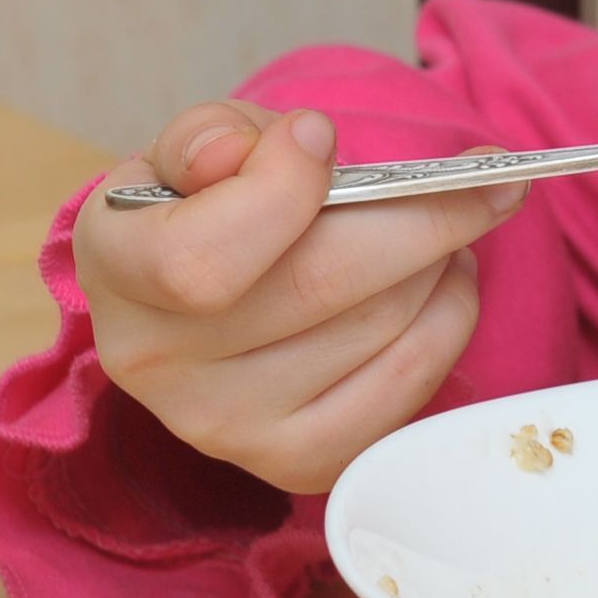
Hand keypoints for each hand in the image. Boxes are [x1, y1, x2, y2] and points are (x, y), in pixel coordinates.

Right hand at [69, 100, 519, 492]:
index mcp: (115, 268)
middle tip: (482, 179)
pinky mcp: (294, 462)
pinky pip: (404, 392)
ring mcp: (224, 428)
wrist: (199, 290)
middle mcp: (156, 362)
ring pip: (378, 329)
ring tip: (452, 224)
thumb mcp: (194, 148)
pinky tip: (445, 283)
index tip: (323, 137)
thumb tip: (283, 146)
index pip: (201, 259)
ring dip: (442, 263)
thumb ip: (217, 134)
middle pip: (320, 287)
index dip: (280, 191)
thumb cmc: (205, 203)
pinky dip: (448, 324)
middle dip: (423, 218)